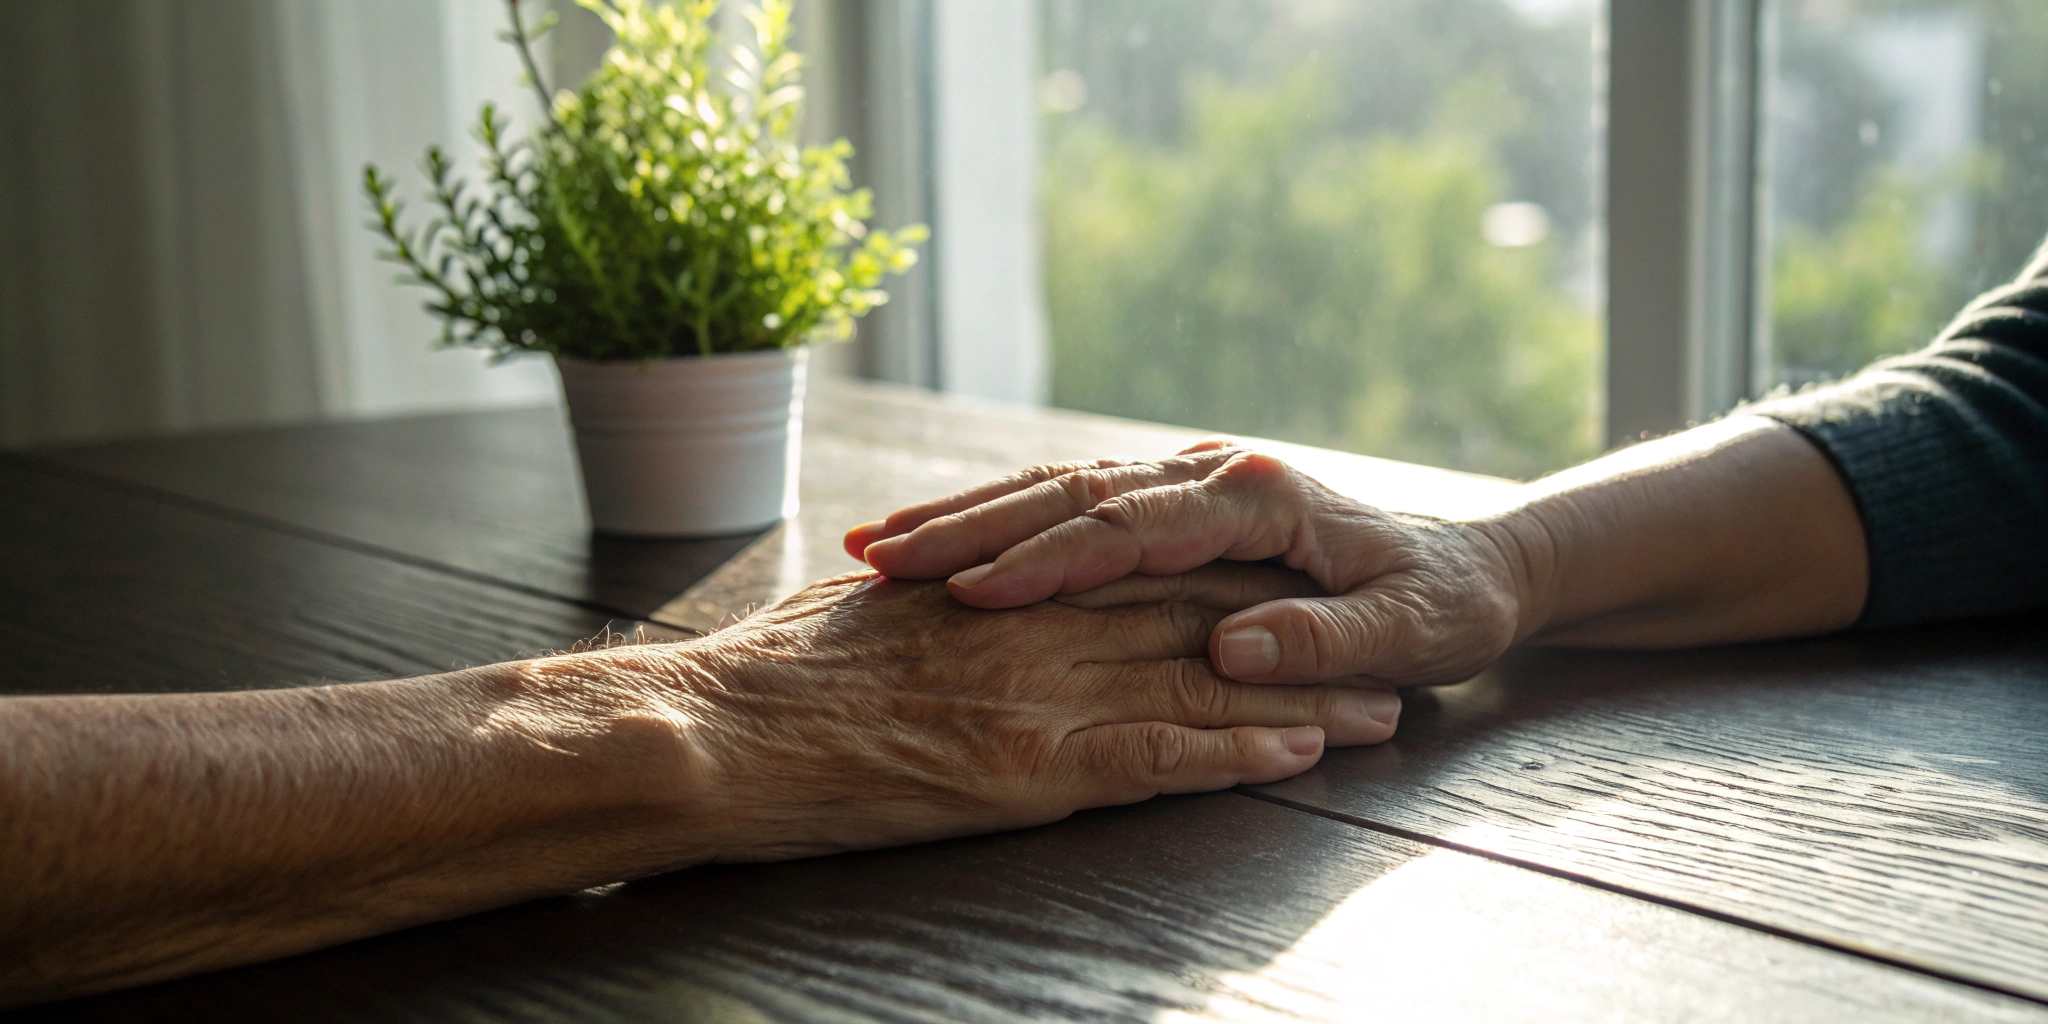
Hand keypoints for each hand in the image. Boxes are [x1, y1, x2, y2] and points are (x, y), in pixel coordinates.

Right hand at [557, 570, 1399, 862]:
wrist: (708, 731)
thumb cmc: (765, 677)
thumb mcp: (863, 615)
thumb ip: (940, 602)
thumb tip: (963, 595)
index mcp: (1003, 585)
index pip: (1131, 562)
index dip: (1217, 573)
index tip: (1279, 578)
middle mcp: (1038, 624)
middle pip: (1193, 615)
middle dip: (1288, 629)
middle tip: (1369, 635)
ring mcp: (1041, 690)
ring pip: (1199, 682)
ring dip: (1295, 697)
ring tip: (1379, 709)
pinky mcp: (1034, 766)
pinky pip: (1159, 757)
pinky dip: (1236, 754)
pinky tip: (1298, 754)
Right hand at [843, 444, 1526, 687]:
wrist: (1477, 563)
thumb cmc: (1445, 602)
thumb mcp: (1409, 633)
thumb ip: (1326, 642)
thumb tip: (1232, 653)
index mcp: (1256, 496)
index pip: (1126, 525)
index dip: (1042, 558)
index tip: (967, 590)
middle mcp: (1211, 479)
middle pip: (1066, 497)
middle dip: (966, 526)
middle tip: (874, 561)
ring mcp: (1189, 490)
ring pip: (1055, 495)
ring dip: (967, 522)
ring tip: (878, 554)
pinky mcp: (1181, 512)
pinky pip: (1078, 517)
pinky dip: (1005, 532)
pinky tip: (946, 558)